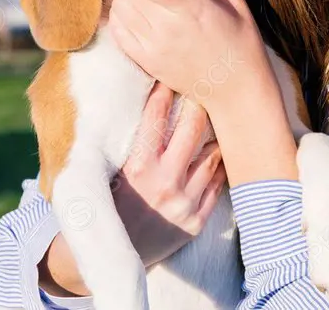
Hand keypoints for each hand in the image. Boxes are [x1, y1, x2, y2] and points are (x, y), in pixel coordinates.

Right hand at [39, 82, 226, 295]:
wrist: (111, 254)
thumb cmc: (107, 202)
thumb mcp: (110, 169)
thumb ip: (126, 140)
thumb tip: (133, 97)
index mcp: (136, 168)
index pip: (156, 117)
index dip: (164, 91)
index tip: (170, 74)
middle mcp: (162, 184)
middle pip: (192, 130)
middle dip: (199, 104)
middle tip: (205, 87)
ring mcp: (182, 204)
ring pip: (212, 157)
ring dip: (216, 135)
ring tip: (221, 115)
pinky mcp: (195, 222)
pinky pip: (217, 186)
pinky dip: (220, 166)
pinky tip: (221, 151)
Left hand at [107, 0, 276, 114]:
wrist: (236, 93)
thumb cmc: (241, 44)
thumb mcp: (237, 3)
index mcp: (191, 9)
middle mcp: (167, 28)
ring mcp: (153, 47)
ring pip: (120, 9)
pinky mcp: (146, 62)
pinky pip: (118, 31)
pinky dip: (118, 15)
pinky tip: (131, 8)